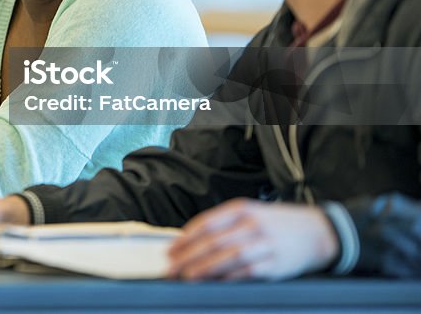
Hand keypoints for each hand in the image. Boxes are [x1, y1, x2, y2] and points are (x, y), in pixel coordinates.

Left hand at [168, 199, 338, 280]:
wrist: (319, 231)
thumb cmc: (278, 224)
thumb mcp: (252, 213)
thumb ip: (225, 225)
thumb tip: (192, 242)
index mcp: (242, 208)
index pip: (207, 223)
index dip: (186, 238)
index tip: (170, 250)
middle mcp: (252, 224)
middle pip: (214, 241)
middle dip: (189, 256)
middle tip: (172, 268)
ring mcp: (265, 244)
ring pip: (228, 257)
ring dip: (205, 269)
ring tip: (188, 277)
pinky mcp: (276, 264)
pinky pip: (247, 272)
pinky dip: (228, 278)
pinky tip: (215, 282)